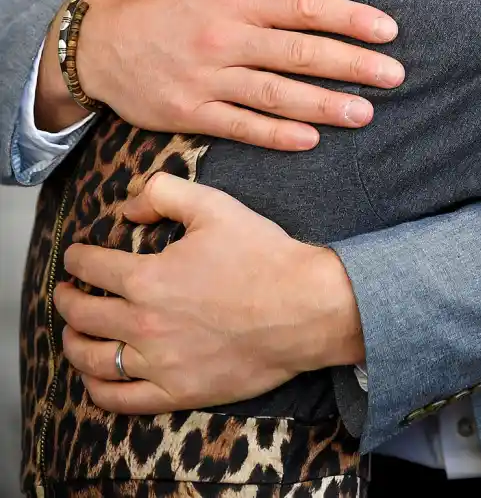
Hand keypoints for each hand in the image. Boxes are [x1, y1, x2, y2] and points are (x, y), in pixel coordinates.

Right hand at [35, 0, 401, 149]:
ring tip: (366, 113)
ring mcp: (208, 79)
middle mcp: (225, 39)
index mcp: (235, 0)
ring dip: (324, 105)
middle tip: (395, 75)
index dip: (347, 18)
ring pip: (276, 94)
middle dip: (351, 65)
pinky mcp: (190, 113)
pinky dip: (275, 134)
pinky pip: (240, 126)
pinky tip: (310, 140)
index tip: (386, 29)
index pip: (302, 7)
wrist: (96, 43)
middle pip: (299, 53)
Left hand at [55, 172, 363, 412]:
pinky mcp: (177, 391)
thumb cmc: (262, 255)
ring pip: (93, 360)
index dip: (77, 258)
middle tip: (64, 291)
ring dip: (72, 344)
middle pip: (83, 314)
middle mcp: (144, 324)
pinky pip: (121, 400)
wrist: (303, 307)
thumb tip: (128, 206)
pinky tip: (94, 379)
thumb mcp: (214, 205)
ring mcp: (159, 363)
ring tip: (71, 333)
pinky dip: (97, 390)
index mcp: (148, 278)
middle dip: (66, 299)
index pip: (92, 267)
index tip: (75, 255)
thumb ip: (164, 193)